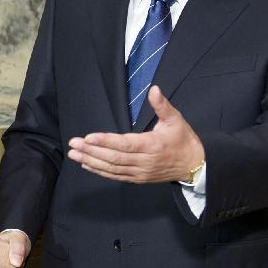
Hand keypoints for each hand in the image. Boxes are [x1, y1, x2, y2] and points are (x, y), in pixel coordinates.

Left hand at [67, 86, 203, 183]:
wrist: (194, 165)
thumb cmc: (183, 140)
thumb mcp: (176, 120)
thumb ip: (162, 105)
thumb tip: (154, 89)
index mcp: (152, 145)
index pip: (125, 144)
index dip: (105, 142)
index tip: (88, 137)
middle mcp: (144, 161)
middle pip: (113, 158)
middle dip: (91, 151)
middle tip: (73, 144)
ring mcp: (140, 172)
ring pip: (112, 169)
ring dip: (91, 161)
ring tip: (74, 154)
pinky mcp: (137, 179)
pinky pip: (115, 176)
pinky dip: (100, 171)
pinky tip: (86, 165)